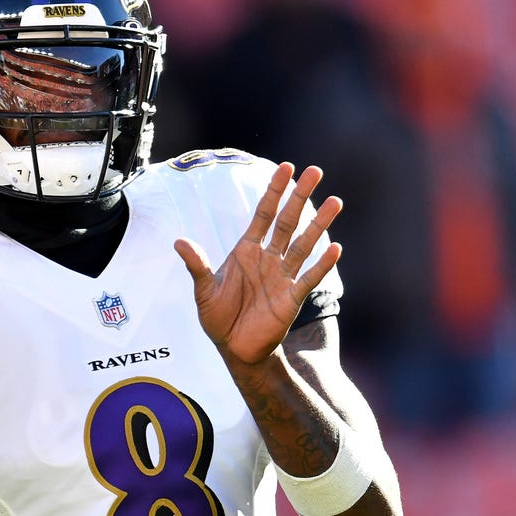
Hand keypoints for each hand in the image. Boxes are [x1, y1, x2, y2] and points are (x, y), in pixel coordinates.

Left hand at [175, 163, 341, 365]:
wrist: (233, 348)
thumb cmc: (218, 317)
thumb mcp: (203, 291)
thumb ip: (196, 265)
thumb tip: (179, 242)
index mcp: (246, 251)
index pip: (263, 214)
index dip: (274, 191)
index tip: (286, 167)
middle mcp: (268, 258)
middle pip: (287, 221)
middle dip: (300, 197)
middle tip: (316, 171)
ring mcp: (282, 277)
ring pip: (304, 244)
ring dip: (318, 224)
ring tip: (335, 201)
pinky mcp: (292, 298)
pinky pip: (309, 278)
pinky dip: (322, 264)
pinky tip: (336, 247)